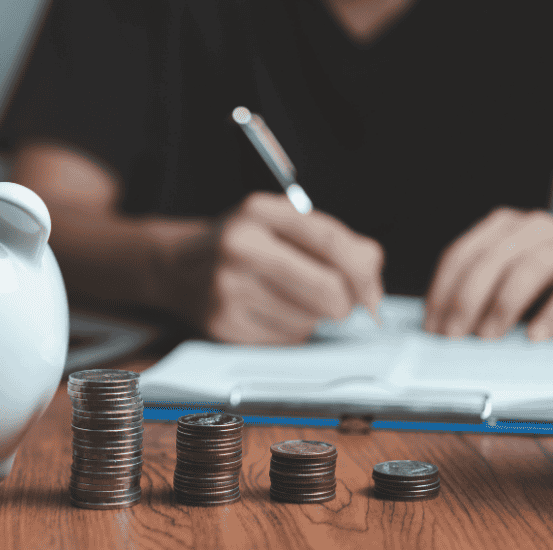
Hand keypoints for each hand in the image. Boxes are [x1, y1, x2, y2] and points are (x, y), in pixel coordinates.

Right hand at [174, 192, 384, 343]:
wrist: (179, 266)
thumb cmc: (243, 243)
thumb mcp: (284, 224)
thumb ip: (336, 244)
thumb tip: (372, 287)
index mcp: (260, 212)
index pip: (330, 240)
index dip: (362, 270)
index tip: (373, 289)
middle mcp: (239, 246)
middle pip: (326, 289)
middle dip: (342, 302)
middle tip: (337, 300)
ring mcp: (228, 288)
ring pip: (309, 320)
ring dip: (311, 316)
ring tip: (286, 298)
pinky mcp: (224, 325)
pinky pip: (285, 340)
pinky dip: (288, 331)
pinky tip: (269, 313)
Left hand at [423, 207, 552, 341]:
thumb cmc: (541, 272)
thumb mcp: (505, 268)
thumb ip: (477, 285)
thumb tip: (443, 323)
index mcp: (500, 226)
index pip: (460, 254)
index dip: (442, 290)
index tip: (433, 323)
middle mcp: (529, 228)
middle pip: (488, 261)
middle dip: (466, 300)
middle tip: (454, 333)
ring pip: (525, 271)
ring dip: (501, 306)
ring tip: (488, 335)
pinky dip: (550, 313)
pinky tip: (534, 334)